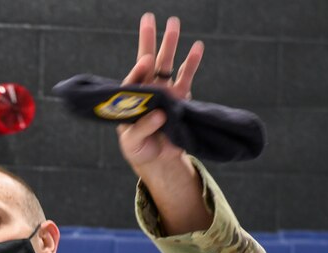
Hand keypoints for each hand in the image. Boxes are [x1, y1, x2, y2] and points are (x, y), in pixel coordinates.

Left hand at [117, 13, 204, 169]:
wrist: (157, 158)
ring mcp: (164, 91)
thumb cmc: (138, 148)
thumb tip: (159, 114)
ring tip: (174, 22)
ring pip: (166, 64)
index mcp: (130, 100)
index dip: (138, 70)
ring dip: (170, 44)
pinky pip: (186, 77)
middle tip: (148, 18)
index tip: (145, 60)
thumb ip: (142, 129)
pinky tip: (197, 46)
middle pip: (147, 62)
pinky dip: (191, 62)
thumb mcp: (133, 142)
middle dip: (149, 40)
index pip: (132, 80)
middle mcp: (147, 91)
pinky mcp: (180, 97)